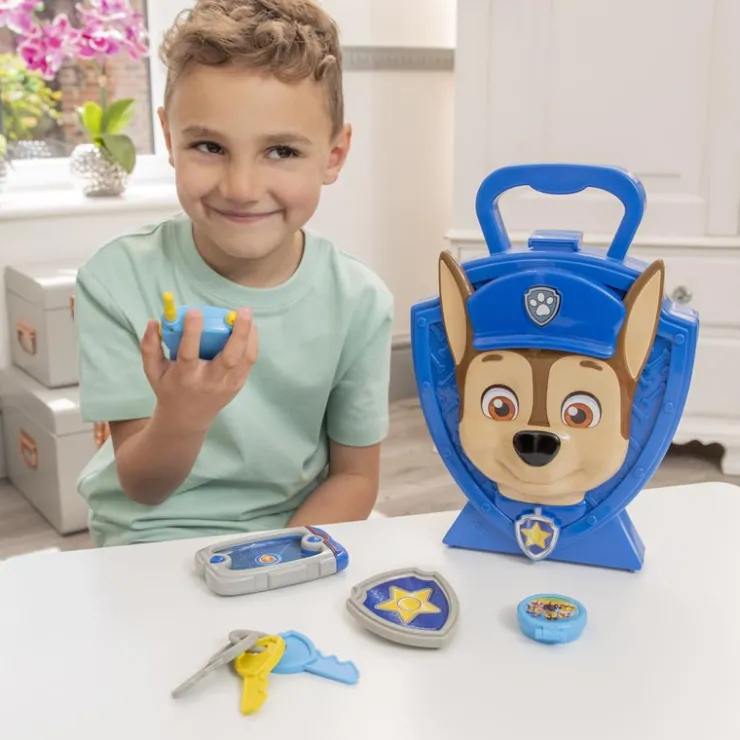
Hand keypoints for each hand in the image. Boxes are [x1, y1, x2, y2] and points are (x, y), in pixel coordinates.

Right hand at [140, 307, 258, 430]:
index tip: (195, 311)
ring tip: (246, 315)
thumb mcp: (153, 371)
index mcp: (185, 377)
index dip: (192, 332)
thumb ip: (150, 347)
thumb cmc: (169, 387)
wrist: (188, 417)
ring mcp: (226, 384)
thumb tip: (153, 321)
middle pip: (229, 358)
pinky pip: (249, 362)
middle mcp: (209, 382)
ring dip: (249, 335)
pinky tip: (250, 328)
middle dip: (238, 333)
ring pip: (244, 359)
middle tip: (241, 311)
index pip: (189, 354)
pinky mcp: (238, 384)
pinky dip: (252, 343)